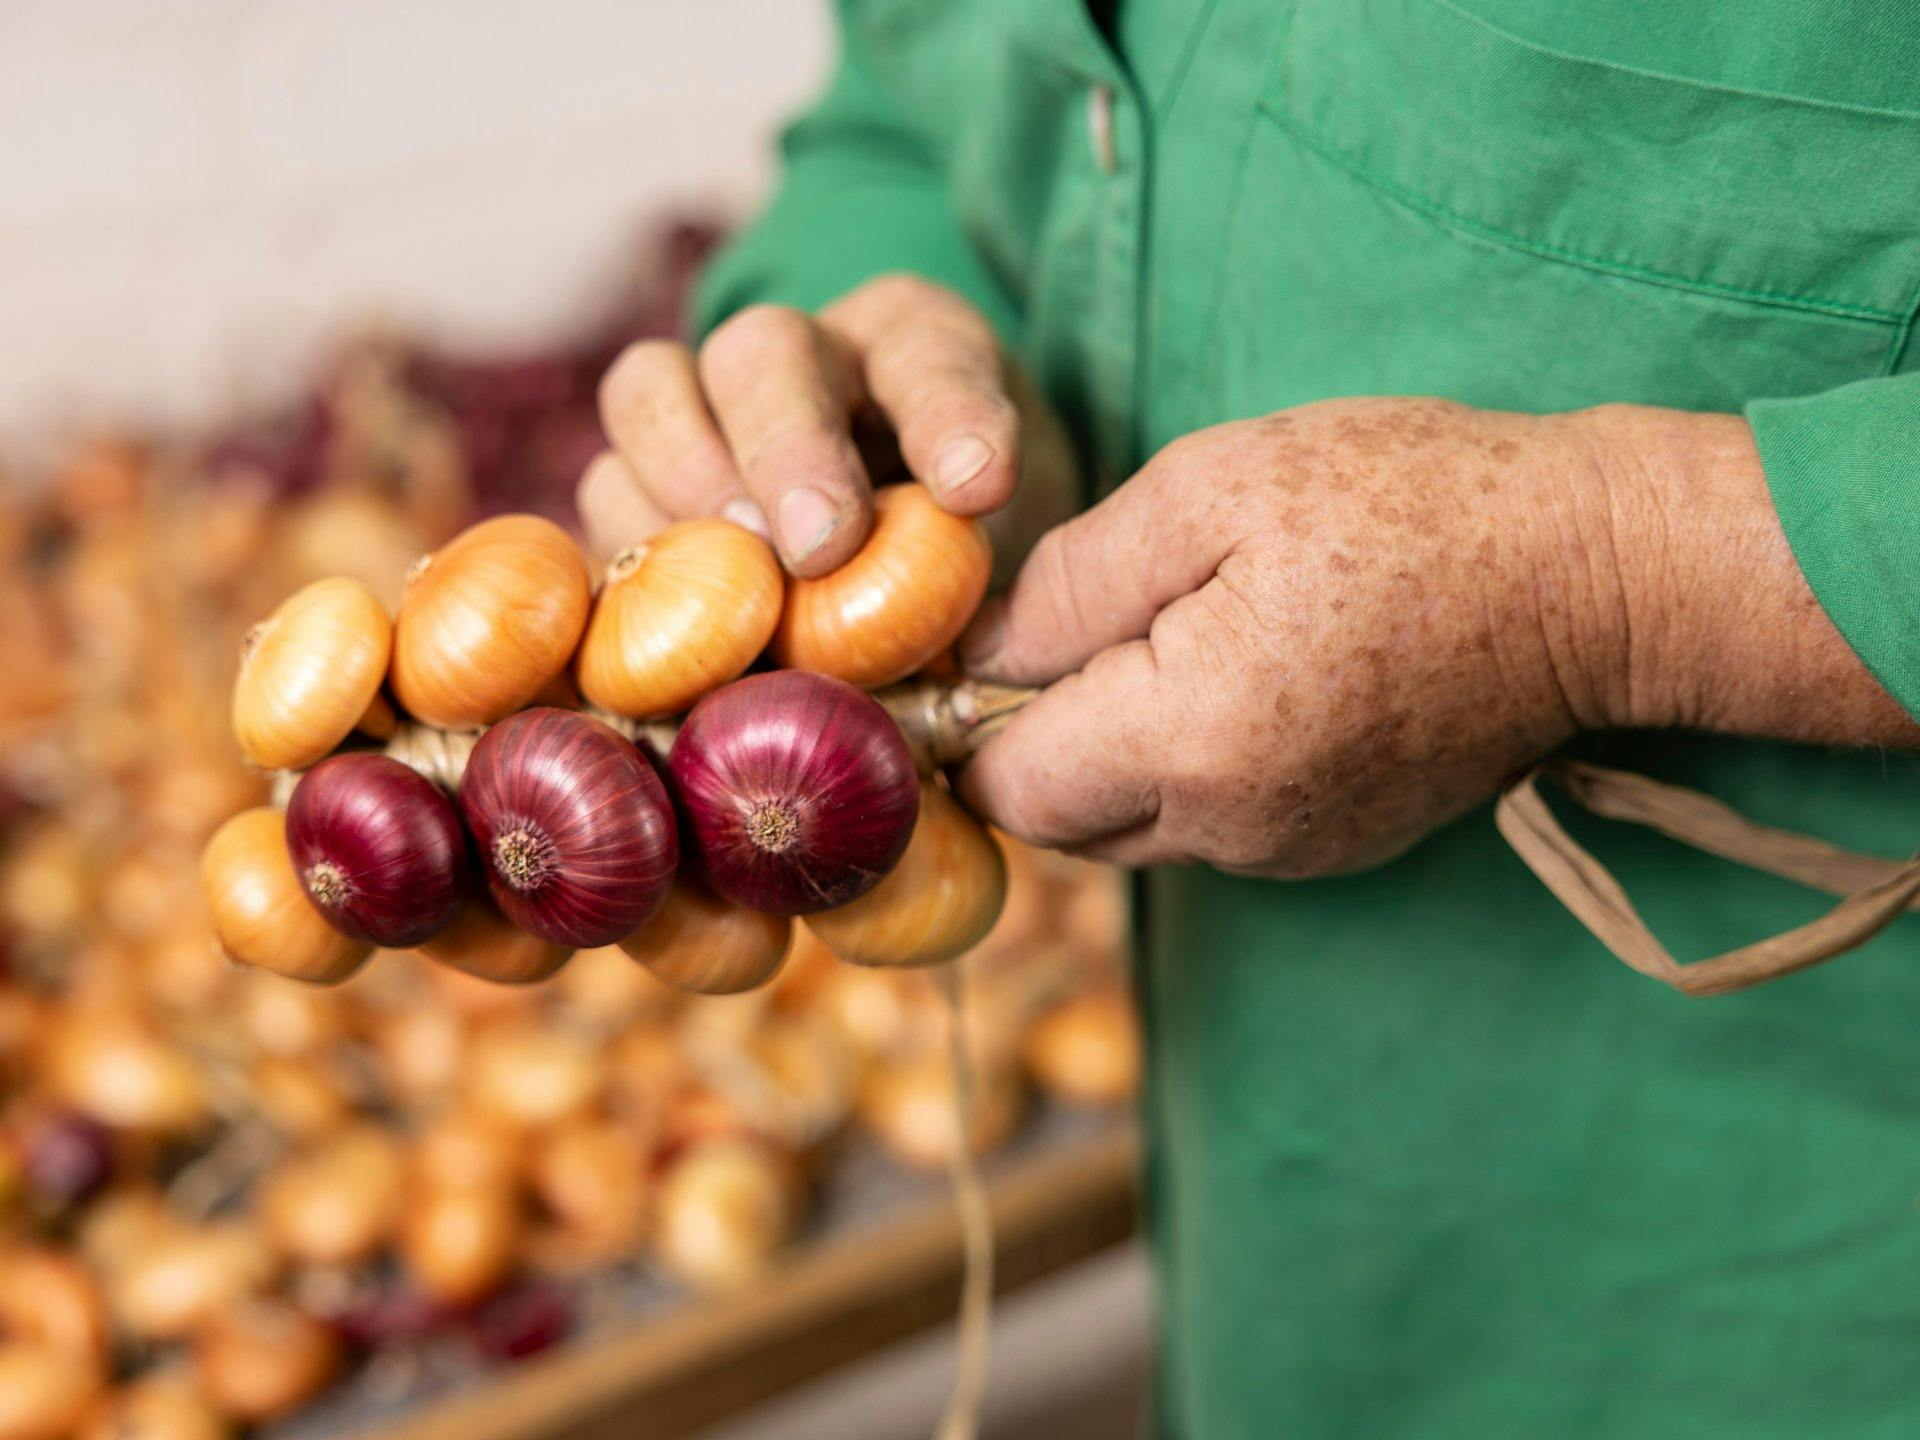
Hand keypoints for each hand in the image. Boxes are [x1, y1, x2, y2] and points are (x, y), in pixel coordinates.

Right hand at [579, 274, 1076, 576]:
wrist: (906, 578)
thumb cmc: (964, 560)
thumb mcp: (1003, 562)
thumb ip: (975, 584)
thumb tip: (941, 647)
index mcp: (913, 349)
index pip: (931, 352)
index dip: (949, 415)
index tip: (978, 488)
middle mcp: (801, 354)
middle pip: (762, 352)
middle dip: (788, 450)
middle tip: (818, 549)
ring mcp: (703, 405)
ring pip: (649, 394)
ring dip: (683, 491)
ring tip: (737, 586)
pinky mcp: (638, 483)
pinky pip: (600, 490)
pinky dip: (626, 552)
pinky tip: (673, 625)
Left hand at [956, 397, 1915, 876]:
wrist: (1591, 574)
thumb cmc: (1407, 501)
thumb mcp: (1211, 490)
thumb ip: (1070, 582)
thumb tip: (972, 652)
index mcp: (1189, 737)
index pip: (1004, 782)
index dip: (968, 714)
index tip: (980, 642)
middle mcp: (1229, 827)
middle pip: (1057, 819)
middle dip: (1034, 734)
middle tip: (1082, 625)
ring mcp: (1285, 852)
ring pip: (1127, 828)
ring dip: (1111, 752)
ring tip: (1173, 638)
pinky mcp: (1328, 851)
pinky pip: (1203, 828)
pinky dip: (1185, 768)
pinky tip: (1239, 677)